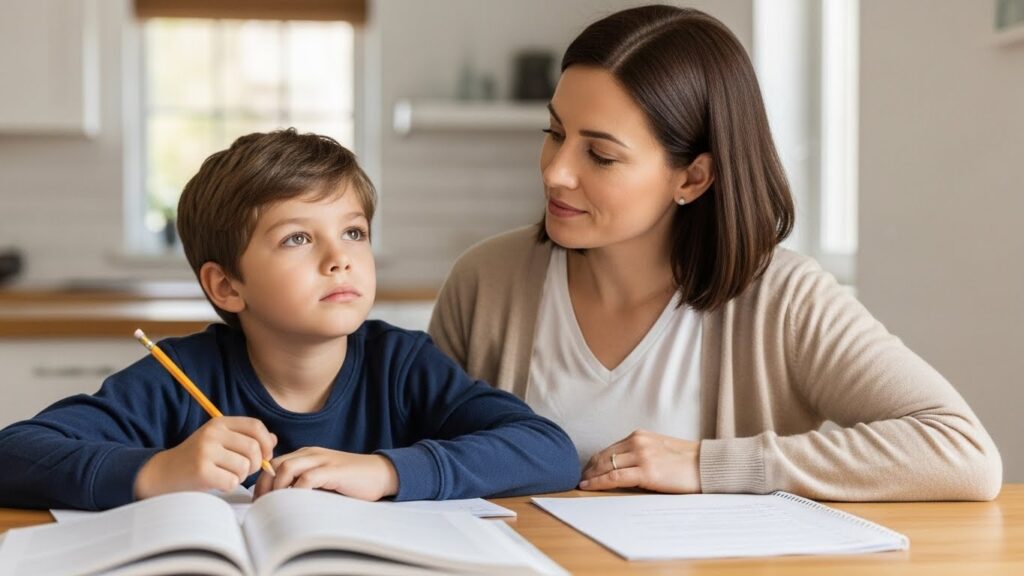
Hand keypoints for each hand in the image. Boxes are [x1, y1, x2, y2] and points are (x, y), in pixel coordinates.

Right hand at [135, 417, 276, 498]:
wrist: (162, 473)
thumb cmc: (196, 459)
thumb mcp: (220, 441)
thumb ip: (246, 438)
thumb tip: (273, 440)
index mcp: (219, 423)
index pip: (255, 426)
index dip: (266, 442)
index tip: (265, 455)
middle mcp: (212, 433)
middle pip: (254, 448)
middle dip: (254, 464)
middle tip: (244, 471)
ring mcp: (206, 452)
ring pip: (244, 466)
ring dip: (240, 476)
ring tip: (226, 475)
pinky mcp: (201, 471)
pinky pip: (232, 481)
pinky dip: (229, 486)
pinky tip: (217, 483)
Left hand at [253, 447, 398, 500]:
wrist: (380, 473)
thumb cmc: (351, 481)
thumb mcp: (322, 480)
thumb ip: (303, 484)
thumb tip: (278, 502)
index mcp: (306, 455)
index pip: (273, 464)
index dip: (263, 482)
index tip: (260, 501)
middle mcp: (311, 454)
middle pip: (275, 465)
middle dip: (264, 487)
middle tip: (263, 506)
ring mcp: (322, 460)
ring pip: (287, 468)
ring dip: (277, 489)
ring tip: (276, 506)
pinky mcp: (333, 470)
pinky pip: (307, 478)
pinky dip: (297, 491)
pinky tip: (297, 503)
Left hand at [579, 429, 700, 492]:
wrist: (707, 465)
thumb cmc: (686, 461)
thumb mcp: (659, 449)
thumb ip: (640, 453)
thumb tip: (622, 467)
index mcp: (640, 435)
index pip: (609, 449)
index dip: (595, 461)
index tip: (586, 470)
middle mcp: (637, 442)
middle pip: (603, 456)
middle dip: (589, 469)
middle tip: (580, 479)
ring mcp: (641, 456)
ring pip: (606, 466)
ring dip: (591, 476)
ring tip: (582, 484)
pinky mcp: (646, 471)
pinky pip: (614, 478)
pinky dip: (598, 482)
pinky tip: (588, 487)